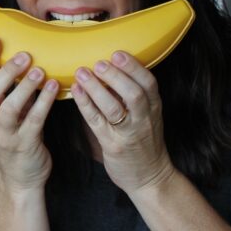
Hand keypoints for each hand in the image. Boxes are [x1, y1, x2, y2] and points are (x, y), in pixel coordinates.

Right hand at [0, 36, 59, 192]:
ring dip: (25, 86)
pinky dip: (43, 103)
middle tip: (25, 54)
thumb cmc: (16, 140)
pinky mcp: (24, 146)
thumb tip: (24, 61)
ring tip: (39, 70)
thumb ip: (10, 93)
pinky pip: (34, 121)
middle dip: (7, 71)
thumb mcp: (6, 116)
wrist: (21, 180)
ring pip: (10, 107)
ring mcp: (5, 136)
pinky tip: (54, 87)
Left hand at [71, 50, 174, 193]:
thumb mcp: (147, 115)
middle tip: (99, 62)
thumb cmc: (143, 140)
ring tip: (82, 72)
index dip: (134, 67)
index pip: (149, 83)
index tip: (117, 53)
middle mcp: (143, 119)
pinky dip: (85, 105)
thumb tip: (111, 67)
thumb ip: (132, 94)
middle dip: (115, 76)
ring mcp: (128, 133)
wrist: (149, 176)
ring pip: (114, 108)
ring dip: (97, 89)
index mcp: (154, 108)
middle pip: (133, 94)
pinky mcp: (113, 145)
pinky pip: (97, 122)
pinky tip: (76, 91)